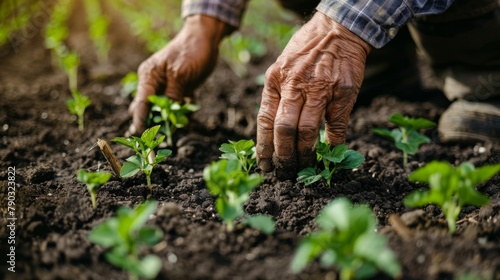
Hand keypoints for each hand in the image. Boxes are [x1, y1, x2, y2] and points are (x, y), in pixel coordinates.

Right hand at [128, 15, 231, 134]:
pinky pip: (176, 107)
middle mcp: (154, 82)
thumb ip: (172, 95)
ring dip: (169, 120)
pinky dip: (180, 114)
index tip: (141, 135)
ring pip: (163, 109)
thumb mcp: (181, 74)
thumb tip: (166, 115)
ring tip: (173, 132)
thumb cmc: (191, 51)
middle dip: (152, 123)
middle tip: (156, 140)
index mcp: (149, 76)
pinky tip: (185, 117)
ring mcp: (166, 87)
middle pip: (148, 108)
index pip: (141, 102)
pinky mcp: (179, 90)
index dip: (141, 119)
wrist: (206, 38)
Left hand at [256, 12, 370, 178]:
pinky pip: (336, 127)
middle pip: (284, 130)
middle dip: (283, 157)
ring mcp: (320, 90)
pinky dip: (333, 144)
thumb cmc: (306, 51)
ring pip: (307, 131)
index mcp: (276, 81)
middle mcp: (295, 86)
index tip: (264, 165)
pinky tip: (329, 154)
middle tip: (284, 173)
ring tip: (303, 169)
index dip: (264, 147)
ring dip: (305, 155)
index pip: (265, 121)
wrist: (337, 30)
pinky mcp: (342, 94)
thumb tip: (272, 131)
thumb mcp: (282, 67)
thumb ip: (277, 95)